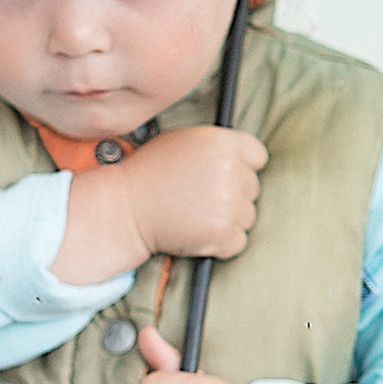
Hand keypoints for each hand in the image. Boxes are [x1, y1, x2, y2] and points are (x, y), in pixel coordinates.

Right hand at [56, 125, 266, 283]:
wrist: (125, 209)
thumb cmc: (149, 173)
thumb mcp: (182, 141)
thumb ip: (216, 145)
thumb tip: (244, 158)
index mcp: (221, 143)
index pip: (257, 156)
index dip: (242, 166)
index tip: (225, 175)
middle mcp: (230, 171)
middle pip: (252, 187)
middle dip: (232, 194)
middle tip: (200, 197)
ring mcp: (228, 204)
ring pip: (247, 215)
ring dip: (227, 219)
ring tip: (196, 214)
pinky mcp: (221, 234)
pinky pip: (238, 241)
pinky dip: (222, 242)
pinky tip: (198, 231)